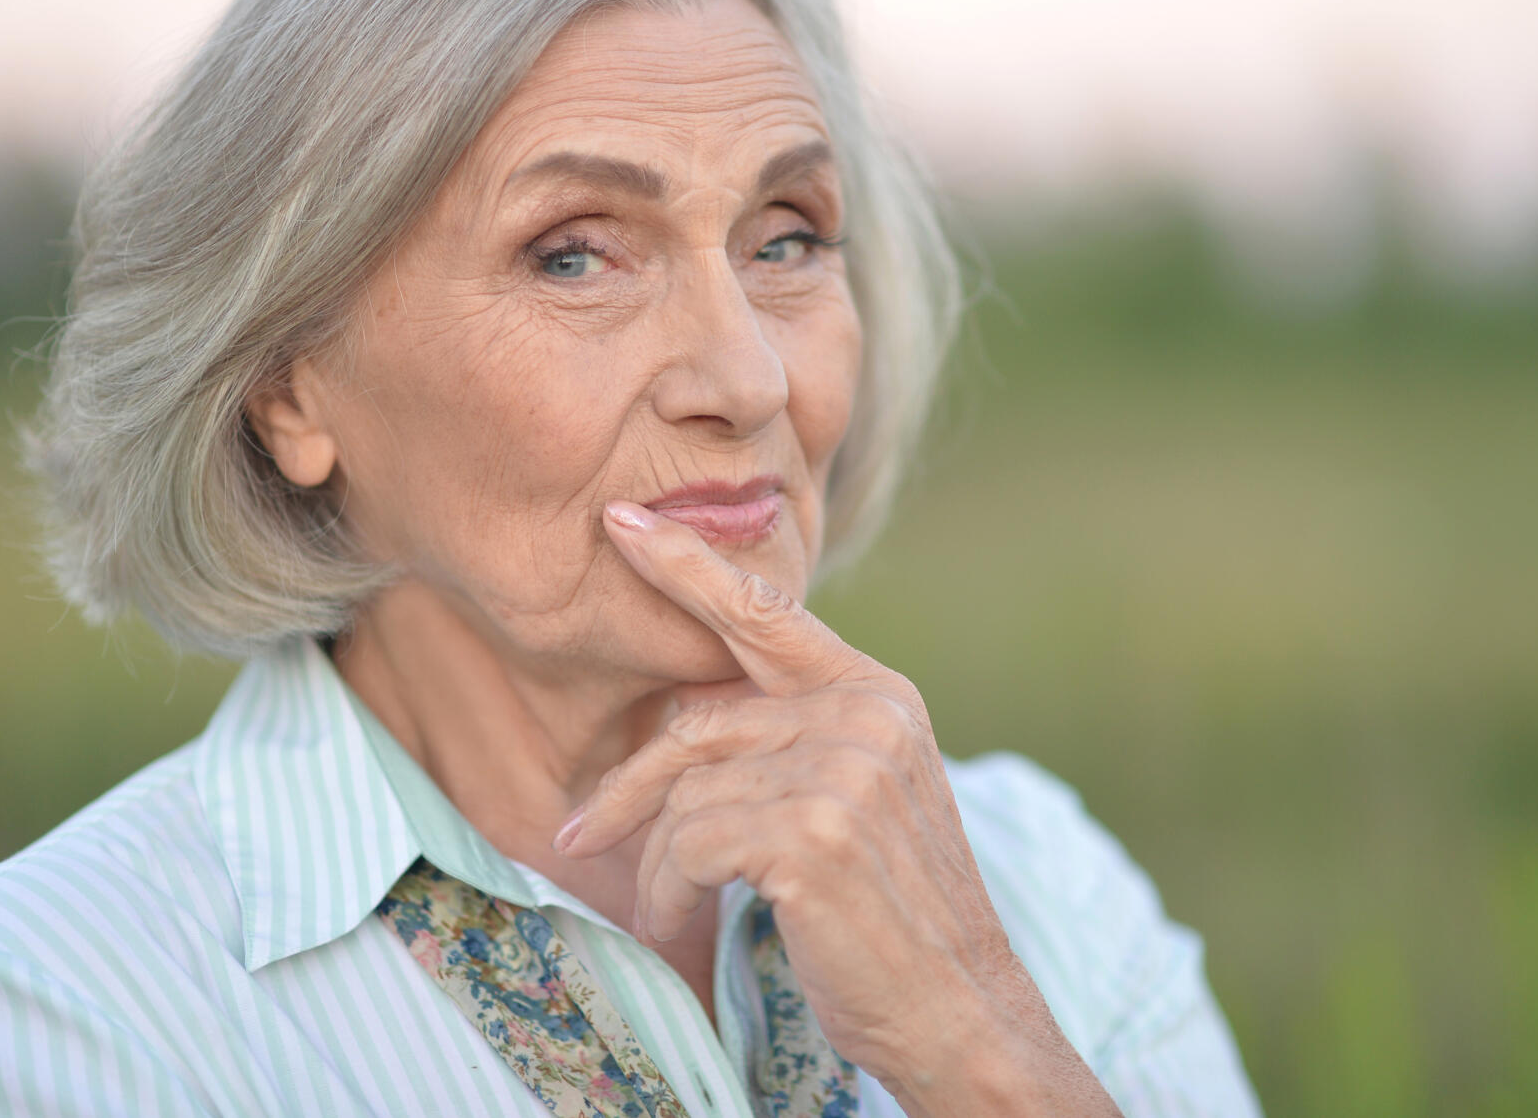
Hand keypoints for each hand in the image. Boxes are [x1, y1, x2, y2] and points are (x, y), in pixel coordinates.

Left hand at [555, 499, 1117, 1114]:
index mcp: (878, 695)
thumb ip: (790, 740)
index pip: (765, 615)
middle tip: (577, 835)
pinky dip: (666, 891)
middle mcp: (866, 714)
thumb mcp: (855, 803)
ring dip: (656, 864)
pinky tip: (681, 924)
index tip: (620, 524)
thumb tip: (681, 718)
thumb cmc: (891, 917)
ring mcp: (844, 769)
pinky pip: (687, 842)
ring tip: (665, 911)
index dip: (686, 566)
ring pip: (685, 792)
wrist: (959, 1012)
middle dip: (626, 786)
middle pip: (697, 724)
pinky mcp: (812, 831)